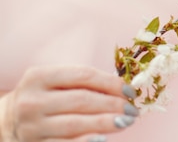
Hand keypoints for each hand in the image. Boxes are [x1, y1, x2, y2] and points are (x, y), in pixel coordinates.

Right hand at [0, 65, 137, 141]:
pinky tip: (103, 138)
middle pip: (82, 100)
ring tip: (126, 121)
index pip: (84, 75)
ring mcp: (31, 126)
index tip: (130, 91)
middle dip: (113, 104)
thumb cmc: (45, 97)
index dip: (111, 83)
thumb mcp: (56, 82)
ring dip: (106, 123)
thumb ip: (84, 82)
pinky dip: (86, 141)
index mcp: (39, 77)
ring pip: (75, 124)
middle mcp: (32, 101)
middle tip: (132, 109)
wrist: (10, 121)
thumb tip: (124, 90)